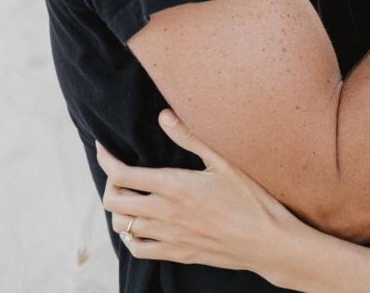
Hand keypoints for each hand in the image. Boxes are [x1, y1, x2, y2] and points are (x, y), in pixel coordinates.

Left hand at [95, 109, 299, 271]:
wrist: (267, 241)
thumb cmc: (251, 199)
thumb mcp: (224, 162)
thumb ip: (190, 138)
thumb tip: (164, 116)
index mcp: (174, 186)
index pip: (122, 174)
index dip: (105, 160)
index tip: (102, 149)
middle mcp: (165, 213)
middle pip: (114, 201)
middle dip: (109, 185)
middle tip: (118, 174)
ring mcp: (169, 237)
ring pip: (122, 226)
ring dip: (119, 211)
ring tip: (128, 198)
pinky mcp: (177, 254)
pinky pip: (139, 250)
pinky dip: (129, 238)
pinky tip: (137, 228)